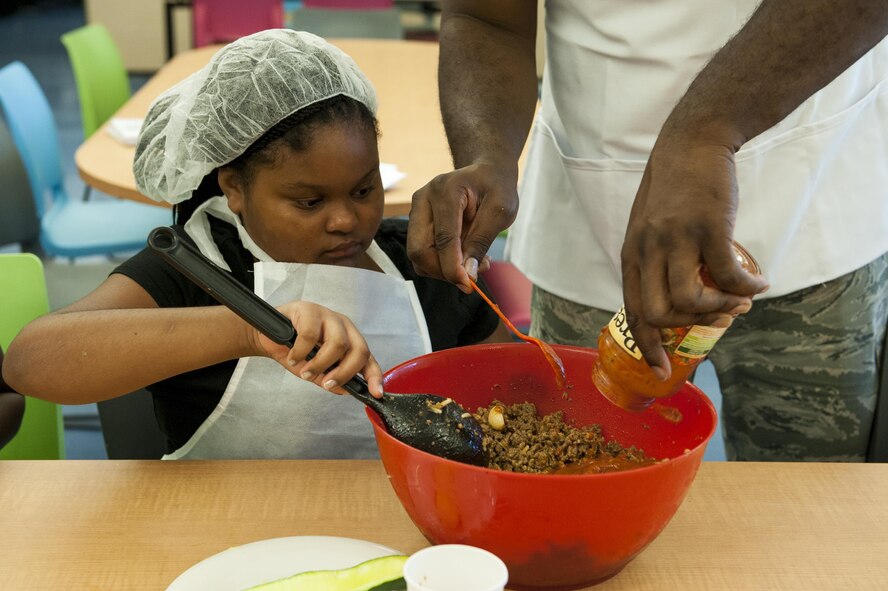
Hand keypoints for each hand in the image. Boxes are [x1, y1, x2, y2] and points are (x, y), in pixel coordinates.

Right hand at [253, 301, 383, 398]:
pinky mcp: (309, 310)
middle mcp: (343, 327)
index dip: (374, 377)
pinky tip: (293, 356)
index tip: (375, 393)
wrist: (267, 336)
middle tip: (327, 384)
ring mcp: (328, 316)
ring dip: (320, 364)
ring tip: (305, 371)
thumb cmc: (294, 350)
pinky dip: (301, 351)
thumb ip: (330, 379)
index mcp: (349, 340)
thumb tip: (346, 391)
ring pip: (338, 343)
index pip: (368, 359)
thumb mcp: (315, 370)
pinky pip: (311, 335)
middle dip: (345, 372)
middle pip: (359, 350)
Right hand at [407, 162, 517, 292]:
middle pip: (420, 249)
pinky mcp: (417, 221)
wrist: (486, 172)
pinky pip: (422, 252)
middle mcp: (423, 198)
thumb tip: (467, 274)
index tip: (468, 285)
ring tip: (472, 263)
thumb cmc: (496, 187)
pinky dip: (440, 263)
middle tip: (470, 278)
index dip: (452, 267)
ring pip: (418, 254)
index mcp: (445, 190)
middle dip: (443, 271)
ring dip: (443, 269)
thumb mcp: (501, 211)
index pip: (443, 238)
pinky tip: (462, 257)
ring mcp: (416, 210)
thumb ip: (482, 241)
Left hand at [621, 131, 768, 378]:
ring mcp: (675, 240)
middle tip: (719, 318)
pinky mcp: (707, 228)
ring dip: (719, 310)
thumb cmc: (674, 190)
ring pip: (690, 301)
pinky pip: (728, 276)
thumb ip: (657, 262)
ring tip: (739, 303)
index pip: (633, 312)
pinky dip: (746, 288)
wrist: (692, 144)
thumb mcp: (650, 228)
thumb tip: (683, 303)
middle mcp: (647, 251)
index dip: (647, 346)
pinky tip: (759, 283)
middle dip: (691, 327)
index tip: (661, 370)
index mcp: (632, 256)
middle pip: (659, 314)